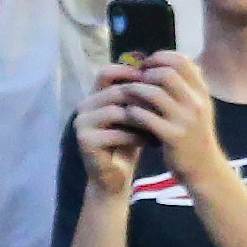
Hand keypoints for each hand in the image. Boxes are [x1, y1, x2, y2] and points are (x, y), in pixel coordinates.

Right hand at [72, 60, 149, 195]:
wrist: (115, 176)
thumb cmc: (128, 142)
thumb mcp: (135, 115)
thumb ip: (140, 95)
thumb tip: (160, 70)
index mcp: (94, 95)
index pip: (107, 72)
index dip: (130, 72)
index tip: (154, 81)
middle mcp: (84, 105)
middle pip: (115, 91)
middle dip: (141, 97)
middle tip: (164, 104)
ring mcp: (82, 123)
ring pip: (115, 111)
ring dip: (141, 117)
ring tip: (160, 123)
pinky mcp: (85, 141)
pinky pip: (115, 133)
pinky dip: (136, 136)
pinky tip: (152, 141)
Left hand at [120, 53, 224, 187]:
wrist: (204, 169)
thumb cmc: (194, 135)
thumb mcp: (197, 107)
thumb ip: (185, 85)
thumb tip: (165, 60)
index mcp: (201, 92)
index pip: (181, 61)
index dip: (160, 58)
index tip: (146, 65)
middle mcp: (196, 103)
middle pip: (167, 74)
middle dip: (146, 74)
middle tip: (135, 81)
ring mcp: (185, 121)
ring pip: (154, 94)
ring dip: (135, 91)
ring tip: (126, 95)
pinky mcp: (173, 138)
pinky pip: (146, 117)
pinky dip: (134, 112)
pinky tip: (128, 113)